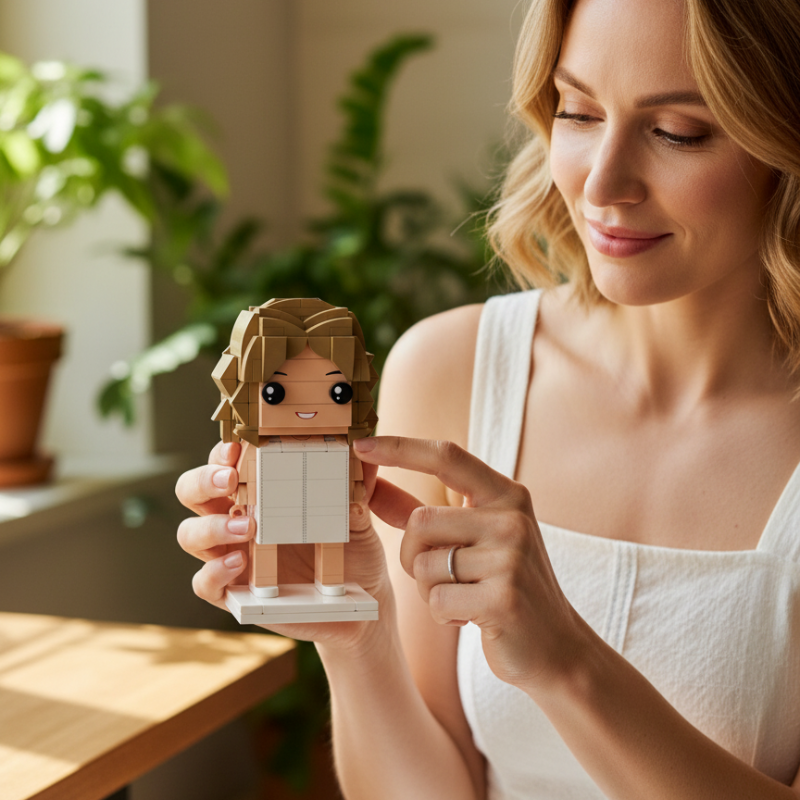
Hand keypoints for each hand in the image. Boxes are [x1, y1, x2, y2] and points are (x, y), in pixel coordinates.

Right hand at [175, 441, 393, 649]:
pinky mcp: (232, 593)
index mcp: (258, 492)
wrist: (360, 600)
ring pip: (190, 534)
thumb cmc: (352, 550)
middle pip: (193, 491)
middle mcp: (235, 519)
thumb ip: (357, 486)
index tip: (235, 447)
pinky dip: (214, 573)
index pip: (224, 462)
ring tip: (247, 527)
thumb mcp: (358, 515)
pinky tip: (239, 564)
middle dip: (203, 481)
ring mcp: (229, 556)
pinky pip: (204, 584)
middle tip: (228, 480)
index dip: (221, 452)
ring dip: (211, 527)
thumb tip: (365, 451)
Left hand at [355, 435, 583, 693]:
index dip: (400, 448)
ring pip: (425, 566)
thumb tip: (372, 487)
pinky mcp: (504, 598)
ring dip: (430, 591)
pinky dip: (442, 615)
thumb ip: (423, 514)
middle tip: (438, 578)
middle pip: (420, 522)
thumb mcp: (473, 539)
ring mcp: (511, 557)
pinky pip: (437, 601)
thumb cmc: (504, 586)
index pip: (446, 457)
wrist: (556, 646)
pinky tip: (470, 619)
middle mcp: (512, 518)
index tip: (360, 445)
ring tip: (463, 598)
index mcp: (506, 495)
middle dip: (412, 557)